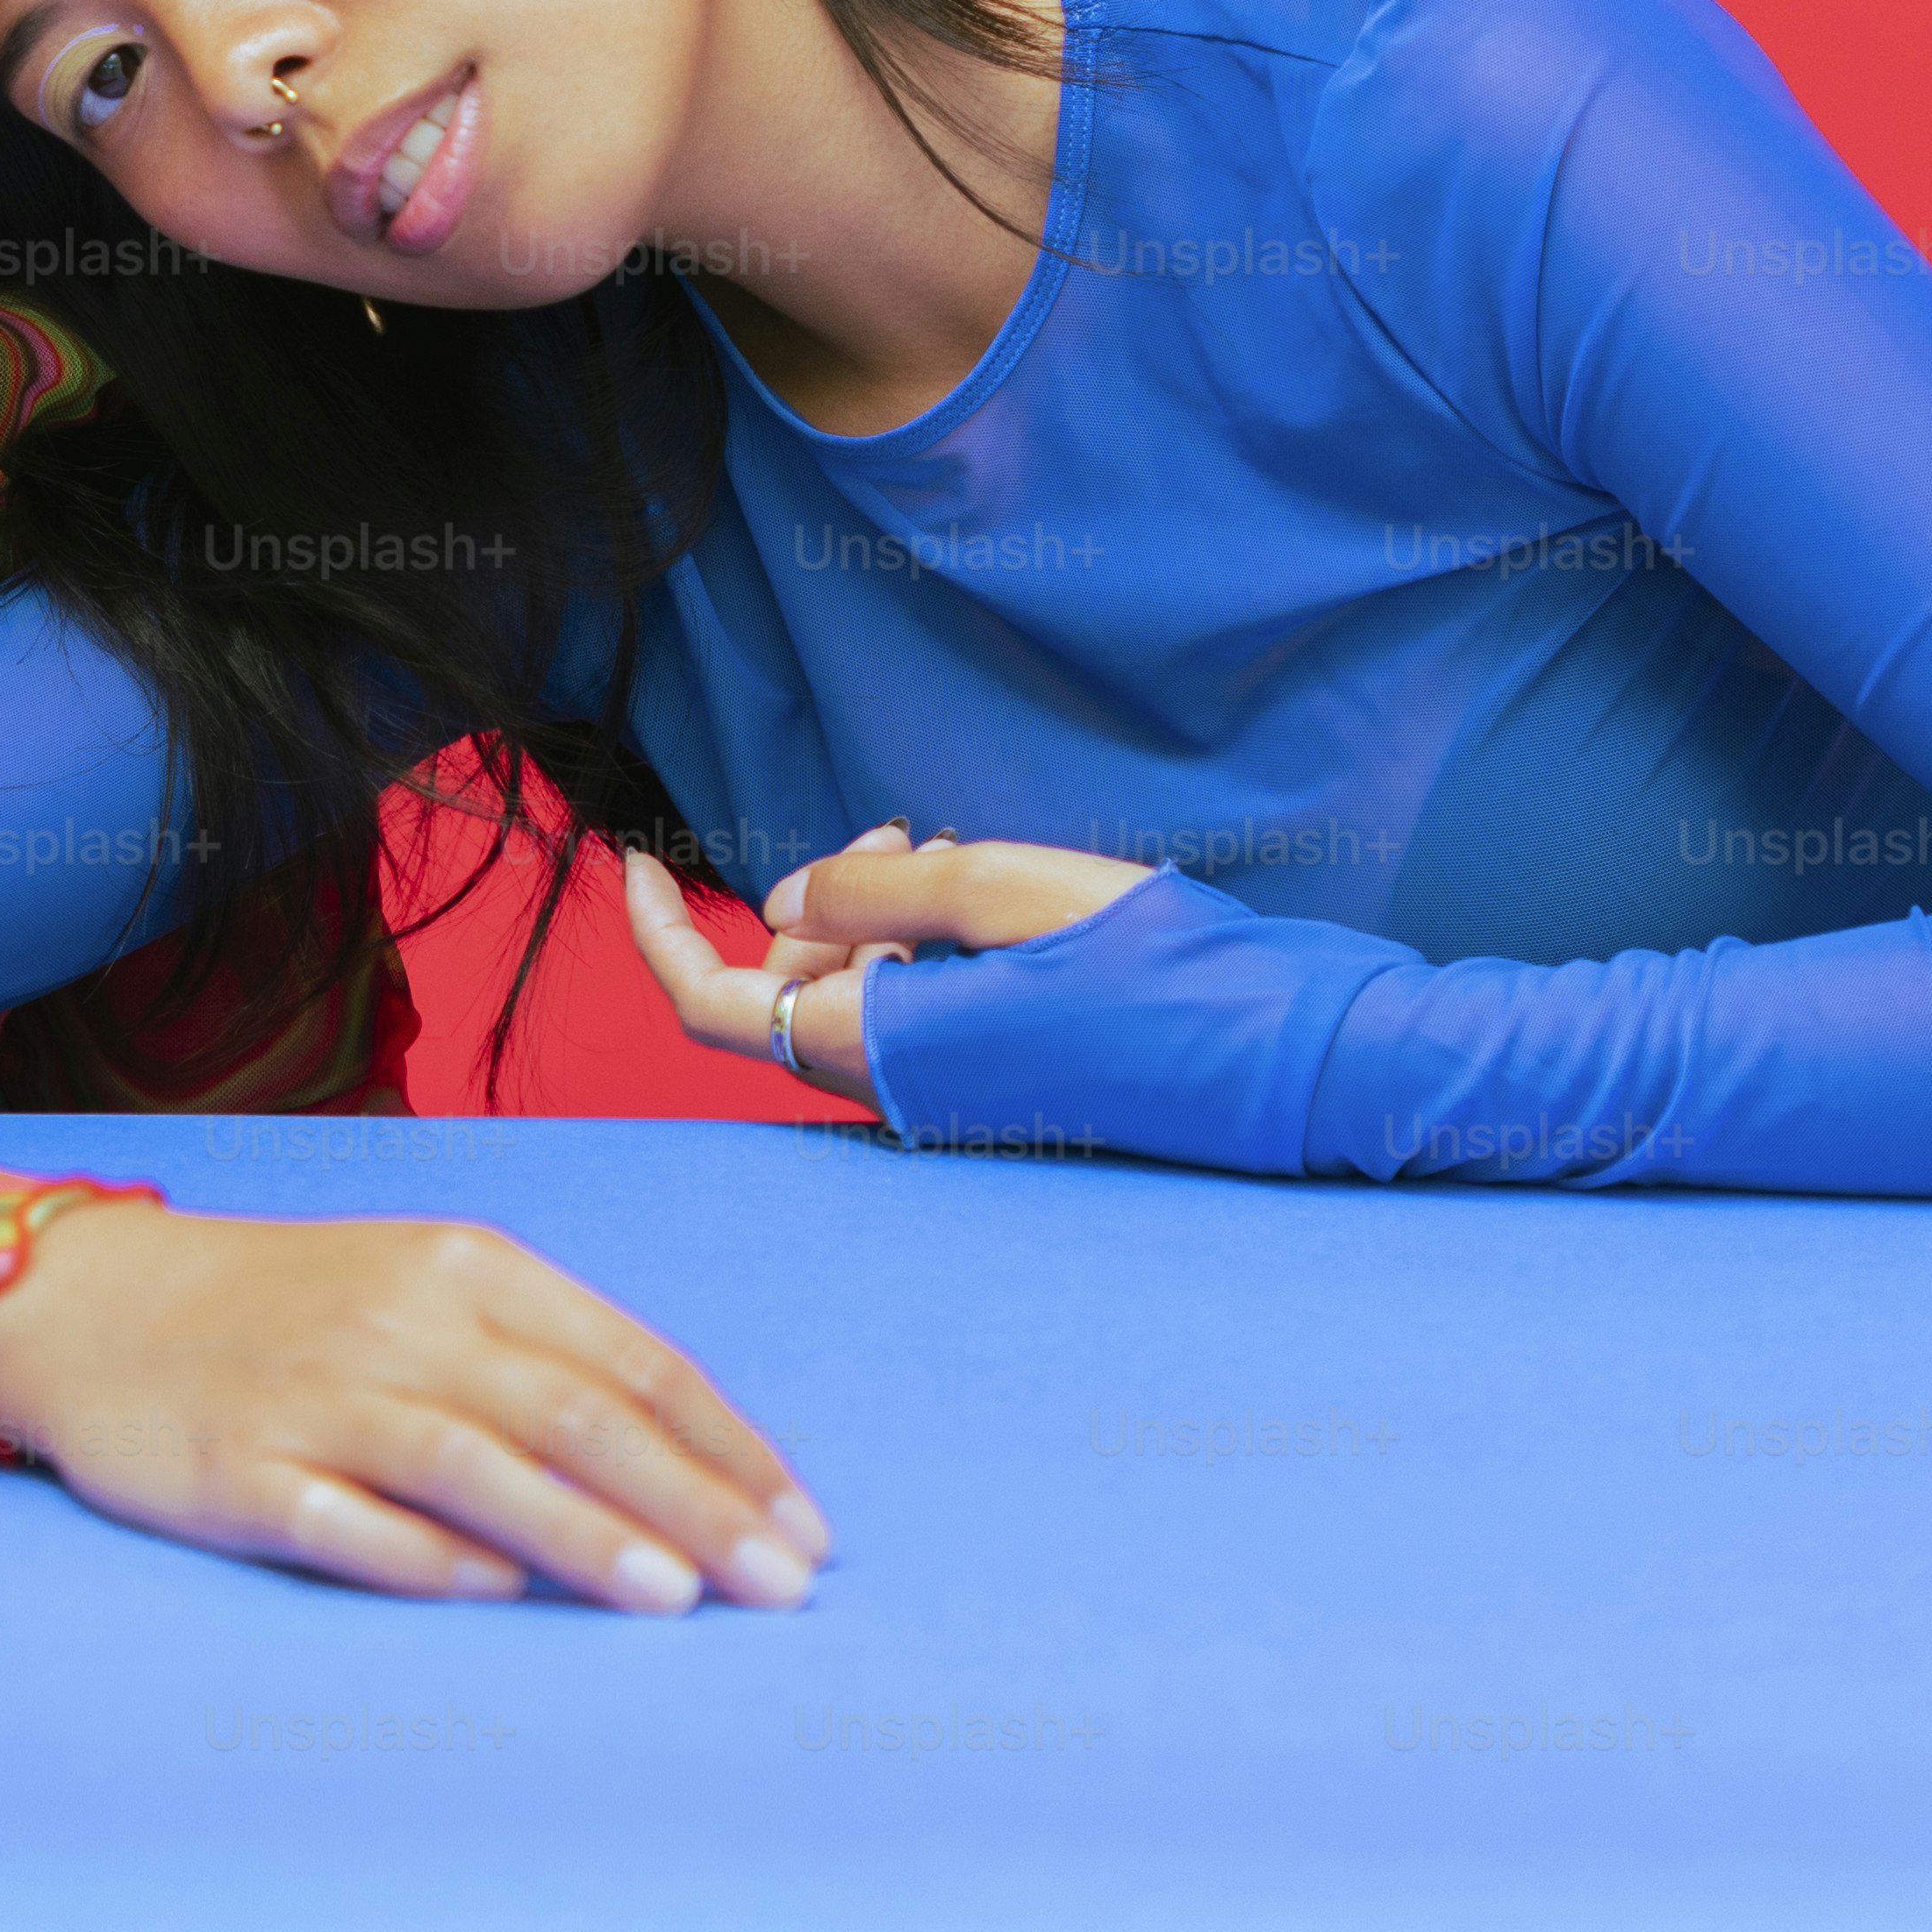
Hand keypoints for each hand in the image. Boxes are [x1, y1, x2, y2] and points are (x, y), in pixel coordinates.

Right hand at [0, 1195, 829, 1613]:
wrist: (95, 1304)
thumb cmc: (291, 1305)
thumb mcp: (422, 1286)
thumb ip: (541, 1355)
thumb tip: (686, 1467)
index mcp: (464, 1267)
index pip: (629, 1359)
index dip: (727, 1448)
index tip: (805, 1528)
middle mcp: (400, 1323)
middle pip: (571, 1413)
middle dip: (692, 1504)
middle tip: (781, 1586)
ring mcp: (315, 1397)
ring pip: (474, 1464)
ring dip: (581, 1533)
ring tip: (677, 1600)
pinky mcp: (237, 1471)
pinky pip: (345, 1520)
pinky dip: (424, 1557)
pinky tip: (494, 1598)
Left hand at [622, 826, 1169, 1103]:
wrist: (1294, 1064)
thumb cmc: (1159, 970)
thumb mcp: (1004, 887)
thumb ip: (875, 887)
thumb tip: (779, 896)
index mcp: (882, 1046)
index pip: (713, 1004)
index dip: (658, 933)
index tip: (637, 860)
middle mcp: (902, 1091)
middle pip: (789, 988)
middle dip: (815, 899)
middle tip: (898, 829)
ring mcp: (953, 1103)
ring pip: (855, 998)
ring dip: (878, 921)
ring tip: (952, 857)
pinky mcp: (1002, 1097)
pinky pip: (917, 1022)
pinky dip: (926, 957)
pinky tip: (992, 913)